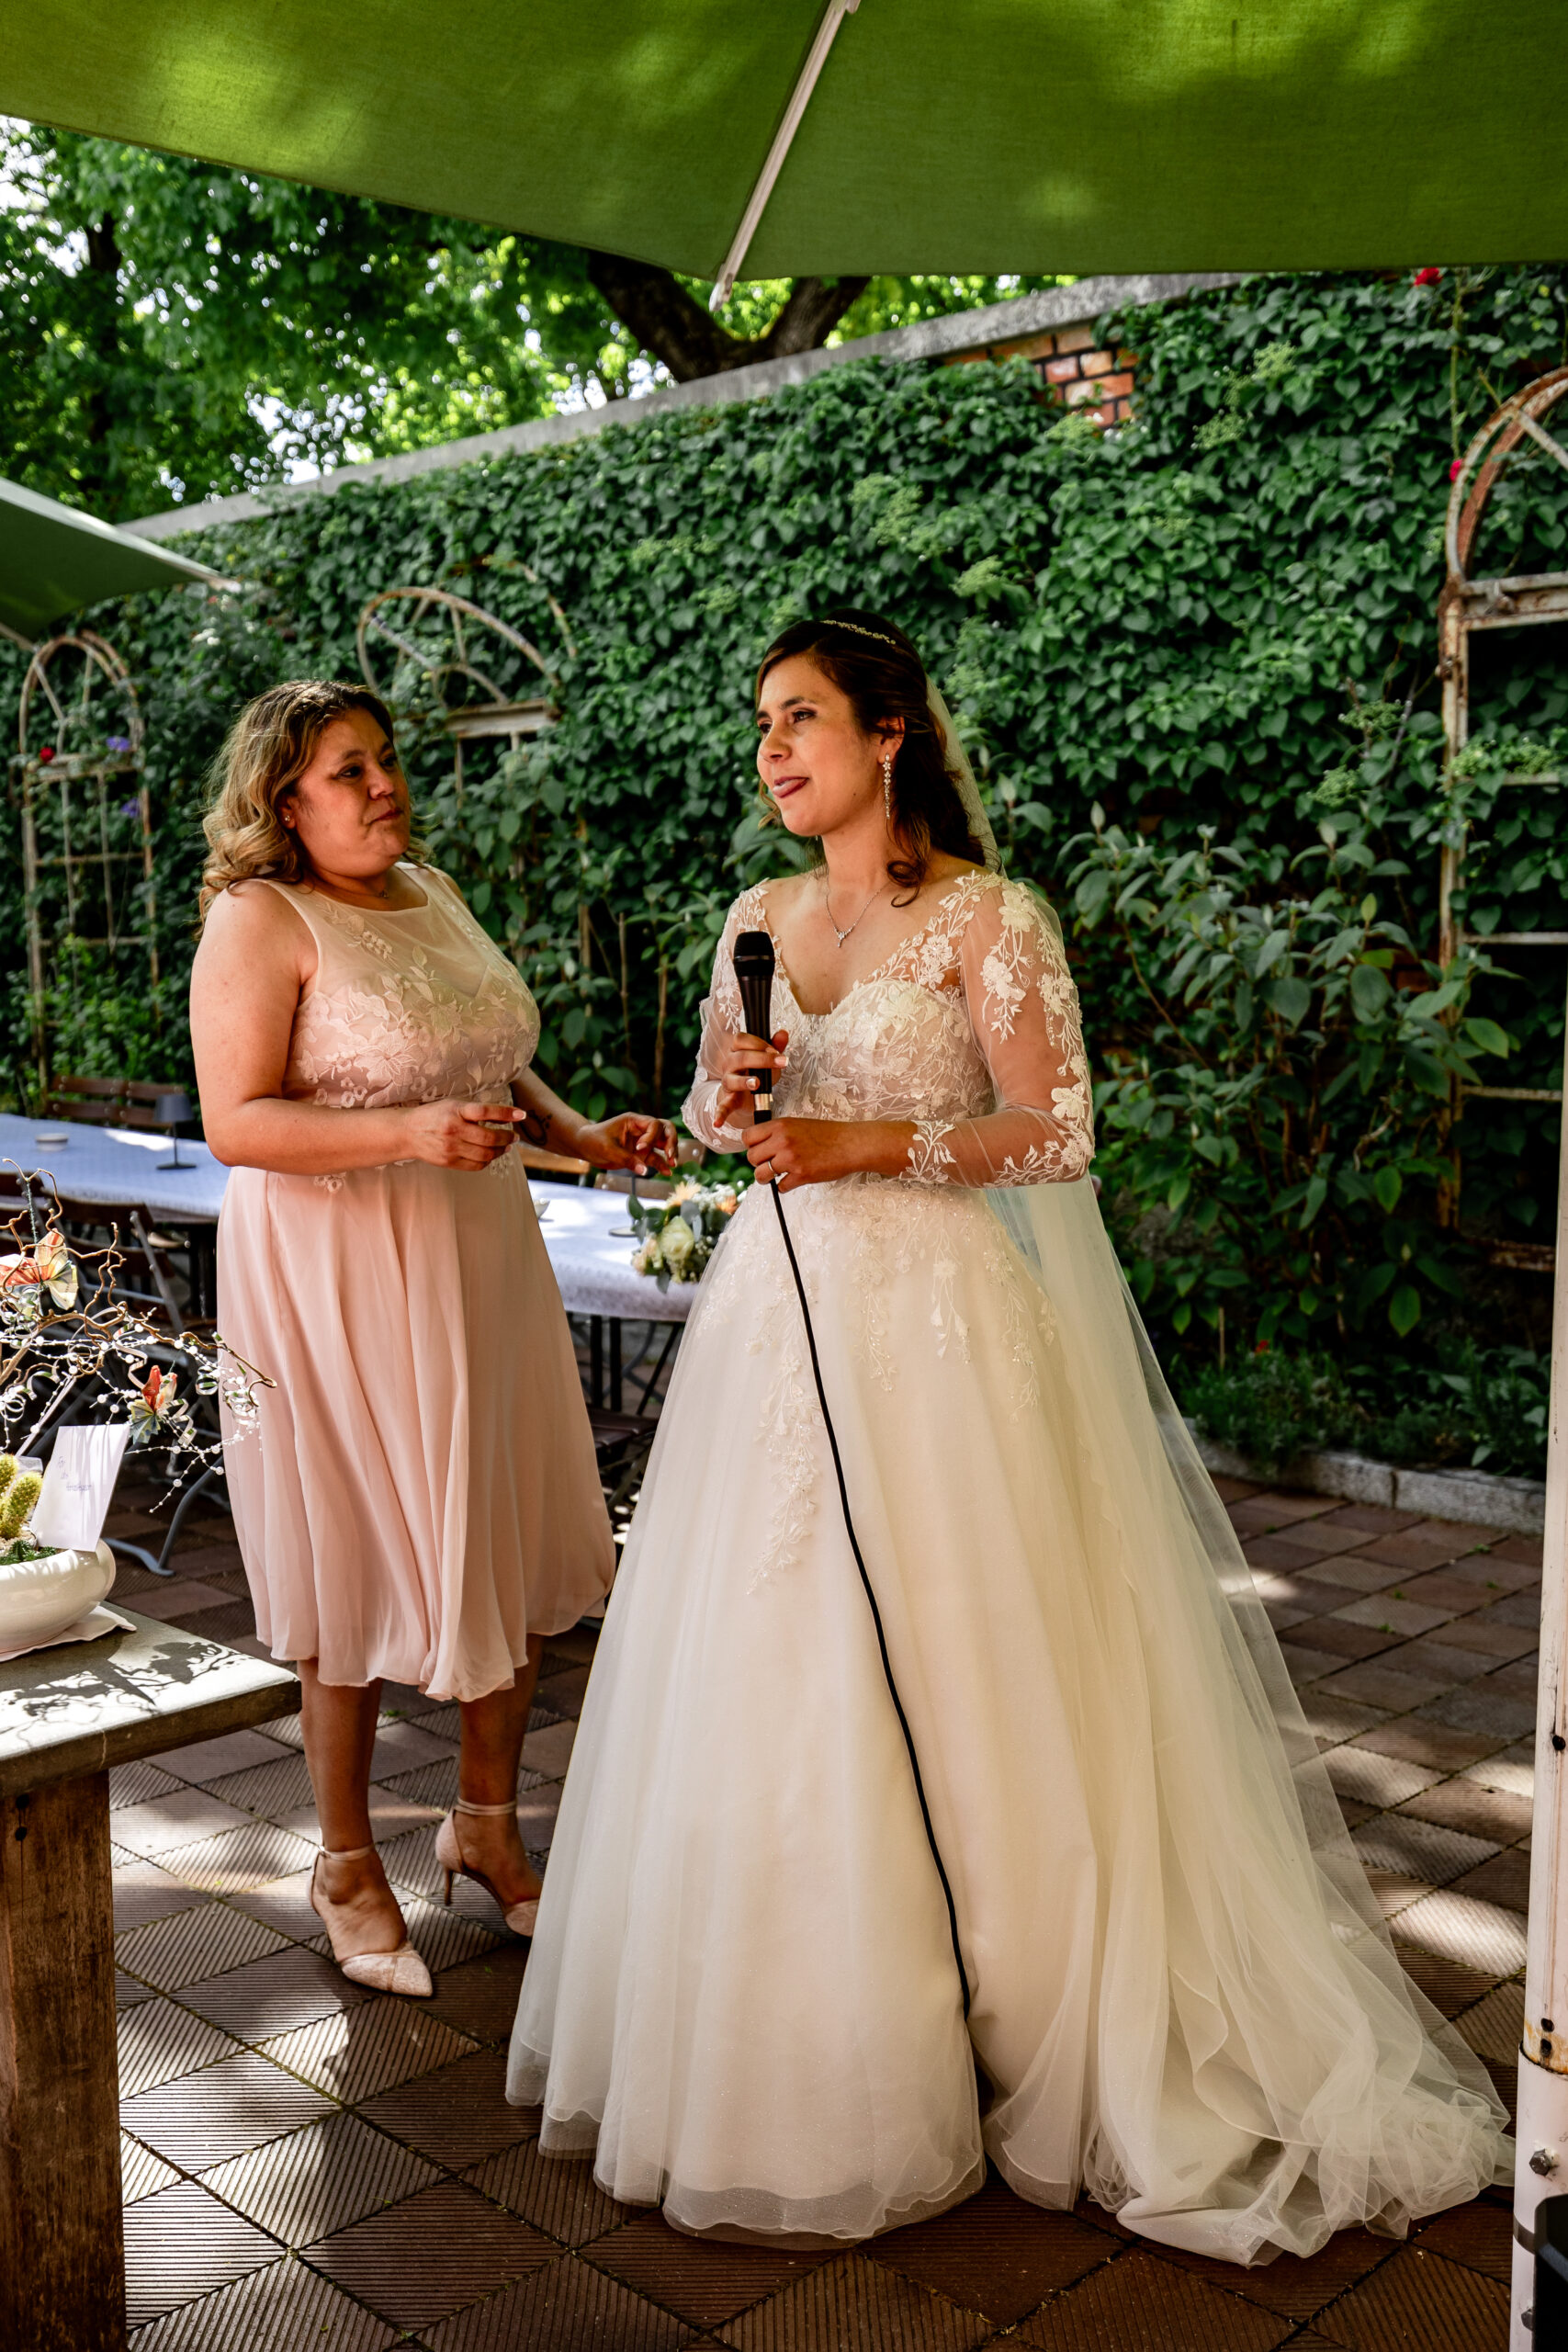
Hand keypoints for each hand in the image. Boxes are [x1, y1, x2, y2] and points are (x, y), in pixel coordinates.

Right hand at [401, 1100, 524, 1170]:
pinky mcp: (449, 1162)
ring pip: (486, 1154)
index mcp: (455, 1111)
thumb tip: (505, 1117)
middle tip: (514, 1136)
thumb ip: (476, 1110)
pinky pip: (476, 1165)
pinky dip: (488, 1160)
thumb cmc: (435, 1115)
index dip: (506, 1113)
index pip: (486, 1111)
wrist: (408, 1132)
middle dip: (507, 1137)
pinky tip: (491, 1155)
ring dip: (501, 1151)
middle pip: (489, 1138)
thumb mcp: (453, 1105)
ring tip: (506, 1146)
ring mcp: (451, 1148)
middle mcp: (453, 1129)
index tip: (522, 1114)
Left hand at [578, 1113, 677, 1174]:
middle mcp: (641, 1130)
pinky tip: (667, 1173)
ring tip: (673, 1164)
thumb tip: (644, 1171)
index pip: (653, 1124)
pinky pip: (655, 1158)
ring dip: (670, 1152)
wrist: (584, 1147)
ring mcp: (642, 1142)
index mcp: (633, 1121)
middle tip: (670, 1155)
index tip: (640, 1148)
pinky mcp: (640, 1155)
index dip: (651, 1137)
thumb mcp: (608, 1149)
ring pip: (663, 1143)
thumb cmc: (593, 1141)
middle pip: (665, 1130)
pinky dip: (662, 1165)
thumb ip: (626, 1159)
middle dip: (670, 1141)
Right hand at [713, 1029, 788, 1129]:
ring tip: (757, 1083)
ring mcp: (727, 1083)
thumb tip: (783, 1033)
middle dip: (761, 1059)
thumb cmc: (756, 1073)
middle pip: (740, 1058)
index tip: (775, 1051)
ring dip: (744, 1081)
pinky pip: (722, 1107)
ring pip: (731, 1079)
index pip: (740, 1040)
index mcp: (737, 1051)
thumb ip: (775, 1046)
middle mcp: (729, 1065)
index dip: (758, 1043)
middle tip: (781, 1062)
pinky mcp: (728, 1100)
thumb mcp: (767, 1059)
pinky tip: (718, 1122)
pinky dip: (719, 1114)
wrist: (745, 1095)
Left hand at [745, 1116, 909, 1191]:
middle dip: (758, 1163)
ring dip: (766, 1178)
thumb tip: (759, 1145)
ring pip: (761, 1175)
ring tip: (775, 1176)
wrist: (849, 1144)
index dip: (751, 1145)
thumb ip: (777, 1133)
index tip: (758, 1149)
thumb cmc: (826, 1134)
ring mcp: (791, 1159)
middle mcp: (782, 1141)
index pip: (747, 1137)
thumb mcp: (797, 1124)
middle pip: (751, 1157)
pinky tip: (793, 1180)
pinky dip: (785, 1186)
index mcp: (780, 1126)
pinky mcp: (801, 1175)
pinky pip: (780, 1187)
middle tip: (769, 1164)